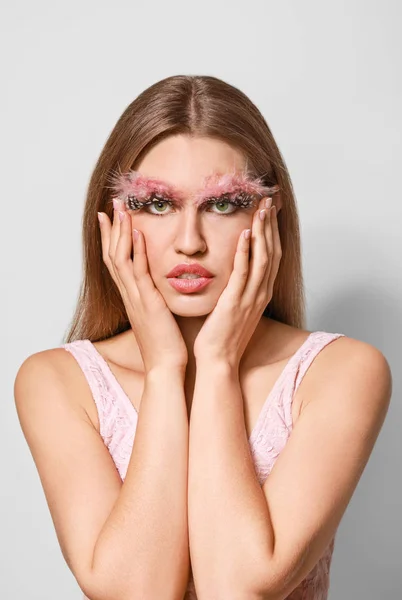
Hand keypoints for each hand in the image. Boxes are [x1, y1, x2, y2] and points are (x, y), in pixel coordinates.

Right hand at [98, 199, 187, 373]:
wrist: (166, 367)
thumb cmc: (166, 344)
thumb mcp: (158, 315)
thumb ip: (155, 298)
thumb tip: (159, 287)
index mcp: (132, 296)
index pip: (116, 261)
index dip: (111, 238)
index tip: (109, 217)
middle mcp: (129, 294)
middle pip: (113, 254)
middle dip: (111, 228)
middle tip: (112, 204)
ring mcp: (136, 298)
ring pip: (121, 259)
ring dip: (120, 232)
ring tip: (121, 209)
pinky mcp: (148, 303)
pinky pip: (139, 273)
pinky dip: (137, 251)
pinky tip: (137, 233)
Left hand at [193, 196, 281, 368]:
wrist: (218, 361)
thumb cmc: (221, 335)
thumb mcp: (234, 306)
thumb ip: (236, 286)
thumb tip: (232, 269)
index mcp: (260, 293)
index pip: (271, 255)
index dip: (272, 231)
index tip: (269, 210)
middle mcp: (260, 293)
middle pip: (272, 251)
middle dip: (271, 224)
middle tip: (269, 200)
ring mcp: (250, 298)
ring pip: (263, 258)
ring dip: (262, 232)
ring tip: (261, 209)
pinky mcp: (235, 303)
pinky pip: (243, 273)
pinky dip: (245, 252)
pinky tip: (244, 234)